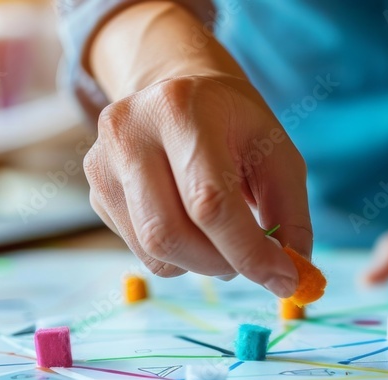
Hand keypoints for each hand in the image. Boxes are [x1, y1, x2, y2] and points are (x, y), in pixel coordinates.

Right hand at [84, 74, 312, 297]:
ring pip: (154, 251)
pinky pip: (141, 251)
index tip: (284, 277)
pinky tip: (193, 226)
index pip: (209, 200)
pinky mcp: (97, 192)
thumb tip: (290, 278)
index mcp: (181, 110)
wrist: (180, 93)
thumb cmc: (236, 127)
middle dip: (222, 263)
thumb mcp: (277, 154)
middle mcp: (129, 133)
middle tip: (253, 263)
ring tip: (224, 238)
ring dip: (202, 264)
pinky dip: (180, 256)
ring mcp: (102, 163)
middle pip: (170, 234)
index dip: (248, 250)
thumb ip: (290, 214)